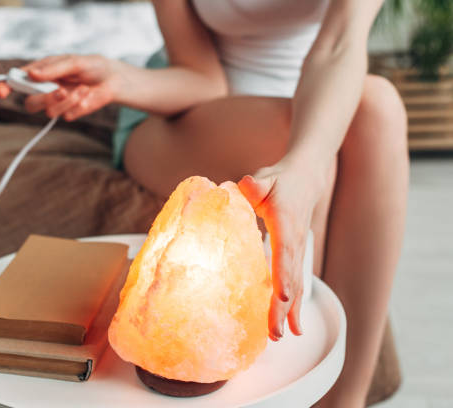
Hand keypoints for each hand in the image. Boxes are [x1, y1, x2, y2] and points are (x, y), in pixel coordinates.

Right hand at [0, 54, 121, 120]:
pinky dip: (78, 105)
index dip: (6, 87)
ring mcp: (56, 103)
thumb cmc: (91, 66)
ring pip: (48, 111)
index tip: (2, 92)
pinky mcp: (69, 113)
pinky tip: (87, 95)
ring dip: (67, 100)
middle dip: (44, 98)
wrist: (112, 79)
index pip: (17, 81)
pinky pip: (66, 115)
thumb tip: (32, 74)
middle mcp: (44, 89)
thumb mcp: (73, 62)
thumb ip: (53, 69)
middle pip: (30, 103)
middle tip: (61, 89)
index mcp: (40, 73)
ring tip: (82, 88)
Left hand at [238, 160, 324, 340]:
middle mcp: (295, 242)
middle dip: (283, 307)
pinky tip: (293, 328)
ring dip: (288, 313)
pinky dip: (294, 307)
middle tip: (274, 333)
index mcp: (286, 224)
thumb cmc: (279, 180)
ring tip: (280, 337)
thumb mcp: (265, 178)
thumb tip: (245, 185)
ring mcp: (298, 252)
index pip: (285, 253)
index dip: (283, 275)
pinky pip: (296, 285)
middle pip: (290, 279)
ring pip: (295, 286)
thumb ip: (255, 184)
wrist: (305, 179)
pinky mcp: (296, 257)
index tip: (281, 297)